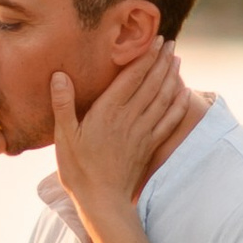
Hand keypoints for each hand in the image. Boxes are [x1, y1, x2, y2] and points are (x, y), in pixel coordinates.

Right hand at [51, 40, 191, 224]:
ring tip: (176, 60)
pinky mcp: (150, 146)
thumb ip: (63, 104)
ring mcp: (143, 132)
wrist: (102, 201)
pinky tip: (183, 93)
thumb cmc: (78, 169)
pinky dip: (178, 105)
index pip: (131, 77)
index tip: (155, 40)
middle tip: (170, 43)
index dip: (145, 57)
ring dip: (171, 77)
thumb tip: (59, 75)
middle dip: (161, 61)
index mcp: (108, 112)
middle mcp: (129, 118)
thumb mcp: (64, 137)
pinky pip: (169, 121)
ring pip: (162, 98)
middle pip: (151, 83)